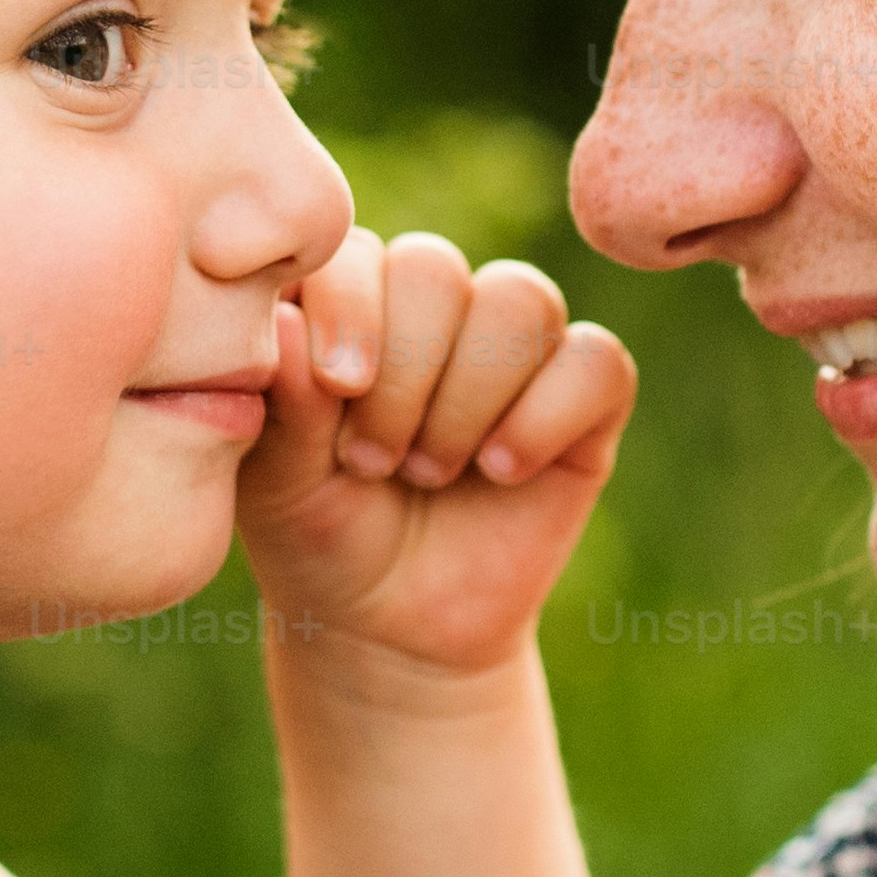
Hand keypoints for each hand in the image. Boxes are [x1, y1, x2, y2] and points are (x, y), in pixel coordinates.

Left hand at [237, 228, 636, 687]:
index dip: (352, 307)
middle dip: (406, 371)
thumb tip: (285, 320)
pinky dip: (547, 414)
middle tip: (373, 460)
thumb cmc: (322, 535)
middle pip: (436, 268)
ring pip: (519, 299)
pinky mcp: (583, 398)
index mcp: (347, 302)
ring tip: (430, 471)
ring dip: (470, 394)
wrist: (393, 626)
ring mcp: (512, 347)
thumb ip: (284, 400)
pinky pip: (597, 361)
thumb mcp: (279, 480)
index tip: (339, 388)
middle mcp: (432, 307)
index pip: (355, 250)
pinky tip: (502, 470)